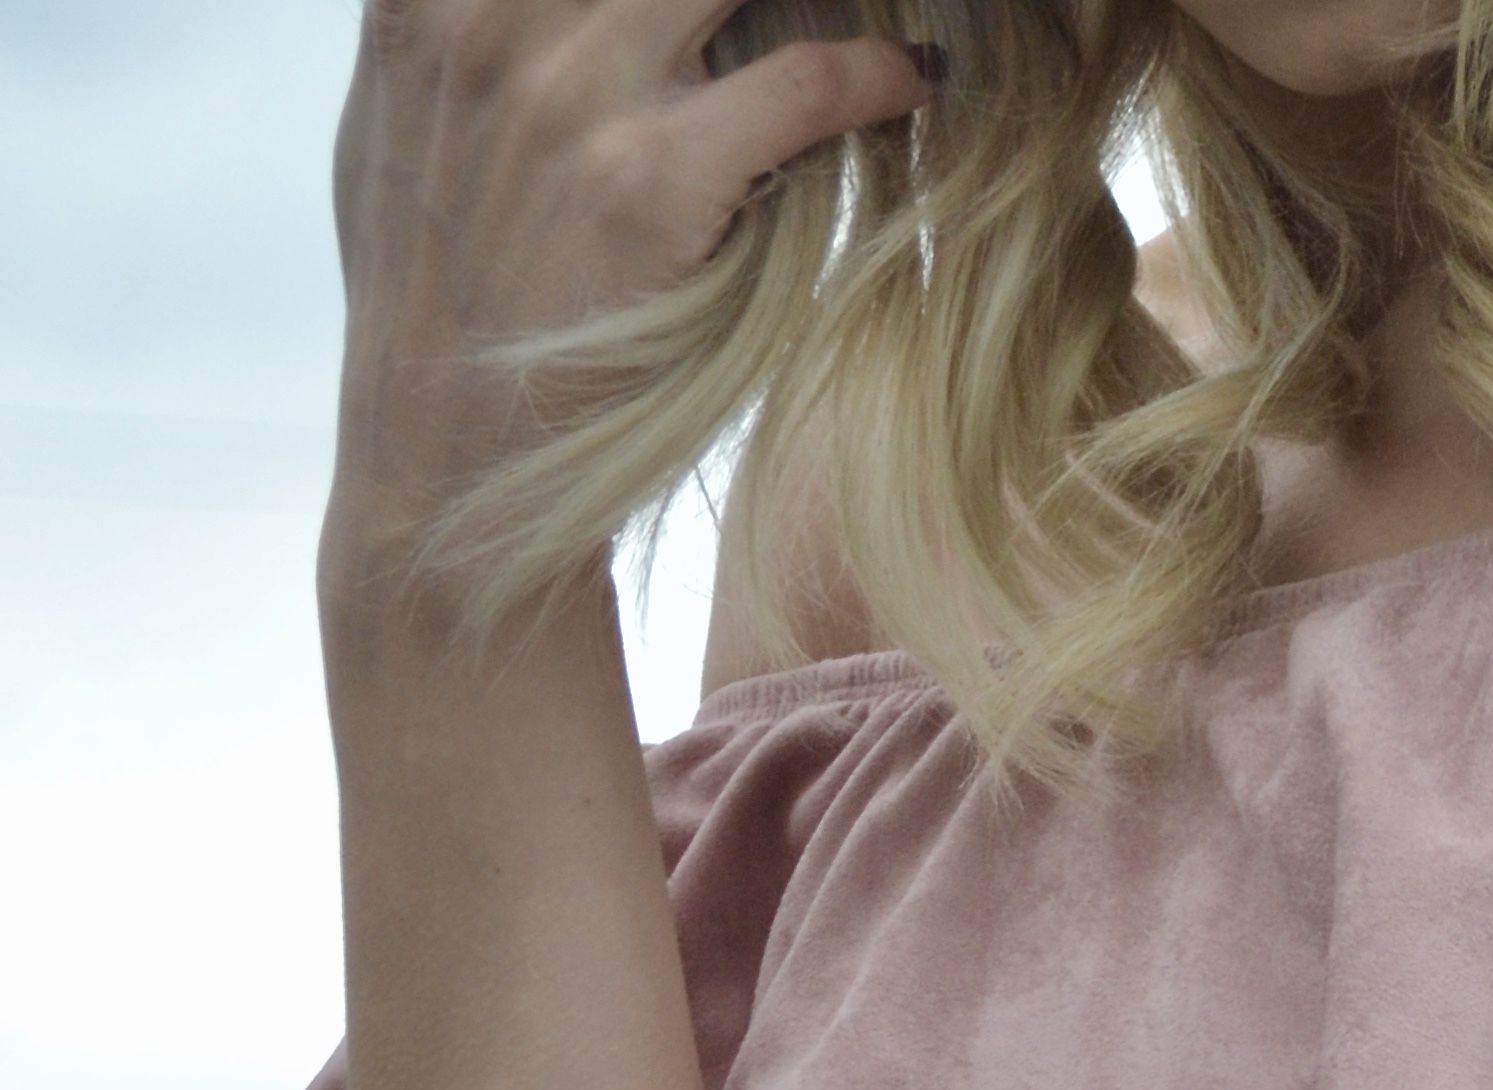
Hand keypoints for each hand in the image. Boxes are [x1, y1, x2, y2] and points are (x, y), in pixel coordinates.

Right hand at [325, 1, 933, 587]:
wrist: (444, 456)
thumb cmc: (434, 291)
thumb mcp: (395, 110)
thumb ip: (450, 13)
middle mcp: (490, 13)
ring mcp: (573, 92)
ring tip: (881, 6)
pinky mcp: (651, 182)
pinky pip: (807, 78)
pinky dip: (880, 71)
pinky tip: (913, 82)